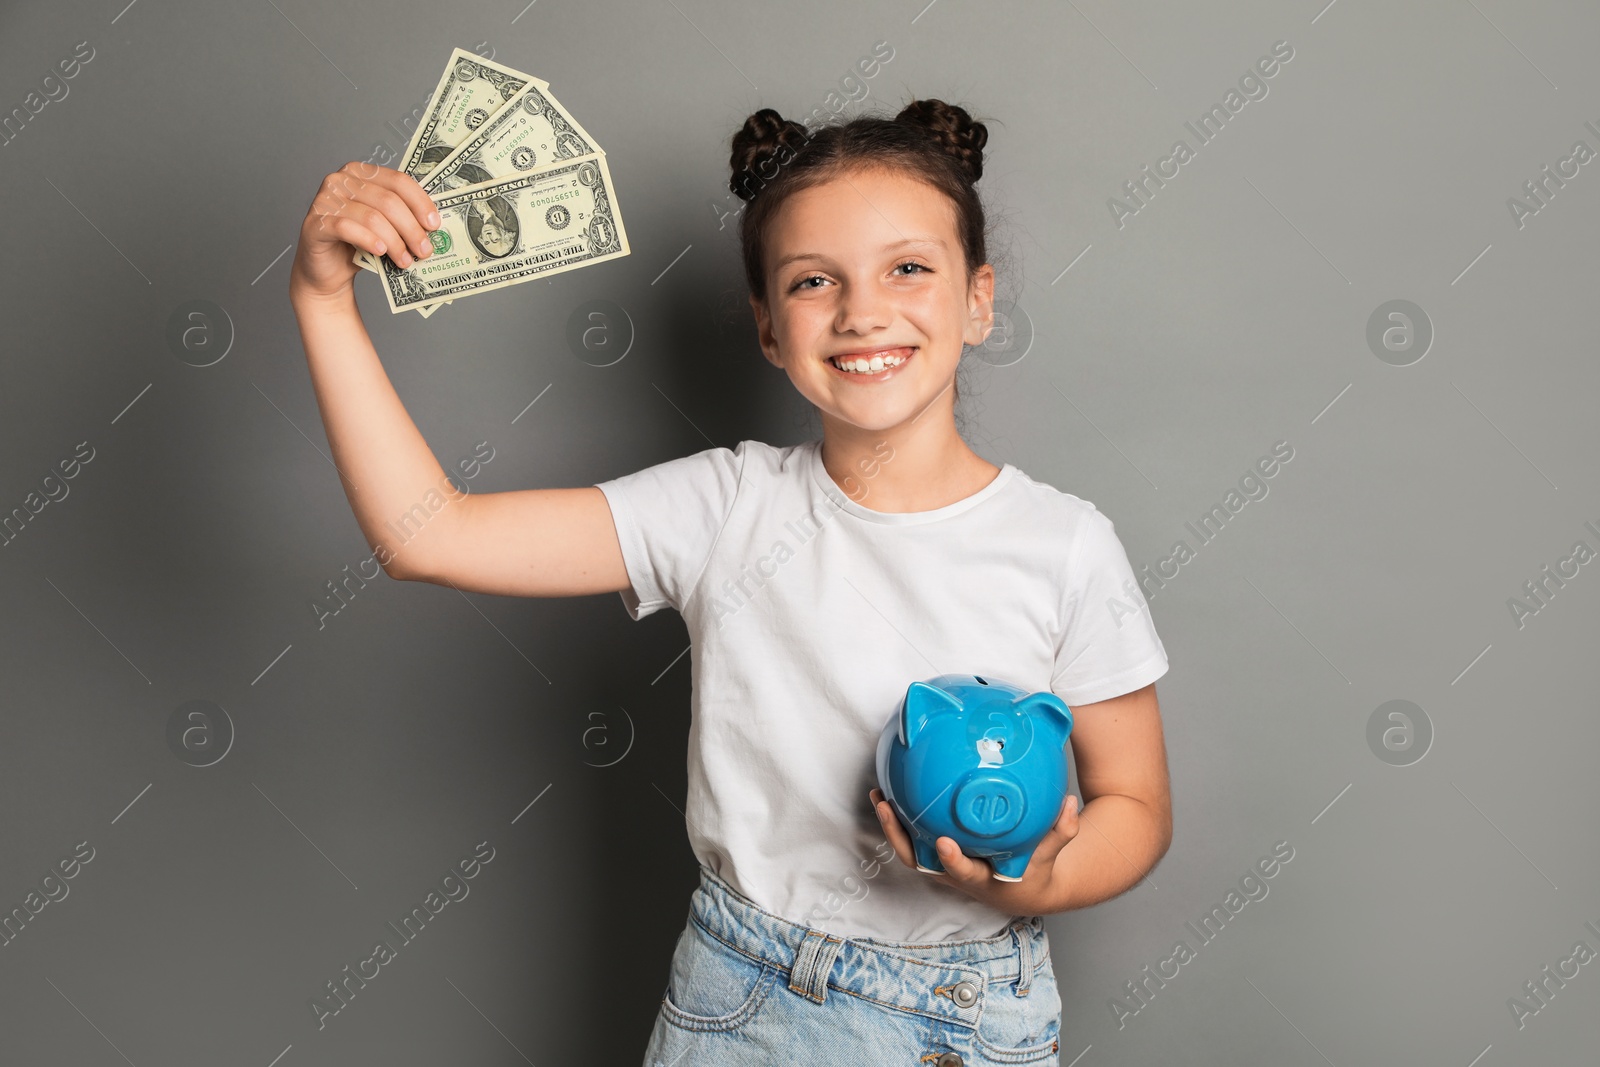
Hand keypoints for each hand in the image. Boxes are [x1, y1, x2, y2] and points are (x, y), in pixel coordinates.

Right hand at [289, 161, 440, 302]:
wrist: (328, 270)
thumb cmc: (358, 244)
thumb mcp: (384, 226)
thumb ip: (402, 216)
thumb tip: (433, 224)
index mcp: (361, 173)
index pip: (398, 181)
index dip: (420, 203)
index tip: (434, 225)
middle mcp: (340, 180)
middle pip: (387, 201)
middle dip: (411, 228)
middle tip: (425, 250)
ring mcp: (325, 200)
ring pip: (372, 217)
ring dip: (395, 241)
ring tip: (406, 260)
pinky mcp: (315, 223)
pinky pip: (347, 228)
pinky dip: (368, 240)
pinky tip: (381, 252)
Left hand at [869, 786, 1081, 913]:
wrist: (1018, 892)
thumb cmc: (1033, 872)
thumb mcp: (1049, 856)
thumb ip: (1060, 831)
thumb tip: (1068, 803)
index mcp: (982, 879)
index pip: (964, 872)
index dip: (952, 860)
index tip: (945, 842)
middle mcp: (956, 875)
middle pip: (920, 861)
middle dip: (901, 838)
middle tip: (889, 809)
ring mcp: (942, 867)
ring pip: (909, 850)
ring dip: (891, 826)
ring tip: (879, 796)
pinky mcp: (935, 855)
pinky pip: (912, 838)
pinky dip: (898, 820)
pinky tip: (890, 792)